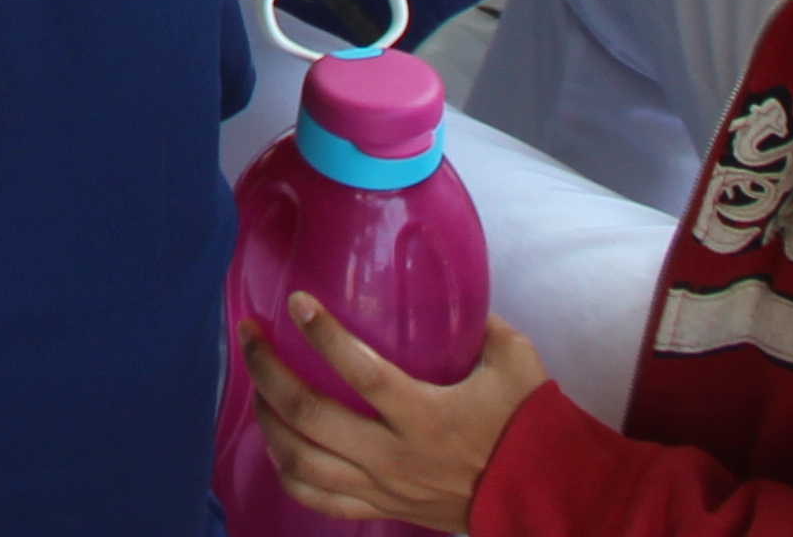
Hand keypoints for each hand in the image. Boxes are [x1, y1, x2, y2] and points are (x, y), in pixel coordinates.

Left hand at [234, 300, 552, 534]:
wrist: (543, 498)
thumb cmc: (528, 427)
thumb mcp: (515, 362)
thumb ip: (480, 323)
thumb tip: (449, 284)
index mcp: (427, 416)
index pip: (362, 374)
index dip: (323, 336)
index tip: (296, 302)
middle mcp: (395, 456)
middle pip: (310, 416)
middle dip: (267, 372)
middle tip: (249, 334)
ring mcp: (383, 487)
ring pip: (302, 461)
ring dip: (267, 419)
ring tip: (254, 384)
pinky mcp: (381, 508)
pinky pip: (317, 499)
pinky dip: (286, 470)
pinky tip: (276, 441)